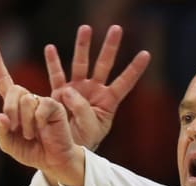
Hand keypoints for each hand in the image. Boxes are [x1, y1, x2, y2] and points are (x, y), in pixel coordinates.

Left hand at [0, 45, 83, 185]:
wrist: (53, 162)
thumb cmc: (33, 152)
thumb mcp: (9, 144)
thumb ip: (0, 131)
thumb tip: (1, 117)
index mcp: (16, 107)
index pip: (4, 82)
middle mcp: (29, 100)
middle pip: (13, 89)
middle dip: (9, 108)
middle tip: (13, 127)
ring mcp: (42, 102)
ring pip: (25, 99)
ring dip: (24, 121)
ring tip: (30, 134)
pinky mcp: (55, 106)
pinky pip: (40, 105)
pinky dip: (38, 120)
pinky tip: (43, 129)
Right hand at [45, 24, 150, 150]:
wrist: (66, 148)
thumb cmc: (83, 141)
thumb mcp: (90, 127)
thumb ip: (82, 108)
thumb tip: (68, 89)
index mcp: (108, 102)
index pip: (124, 83)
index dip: (134, 69)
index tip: (146, 54)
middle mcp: (94, 91)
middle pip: (104, 64)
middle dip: (110, 47)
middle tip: (117, 28)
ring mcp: (77, 89)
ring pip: (81, 63)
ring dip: (83, 46)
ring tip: (86, 28)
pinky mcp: (60, 93)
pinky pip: (57, 75)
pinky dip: (53, 62)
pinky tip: (50, 48)